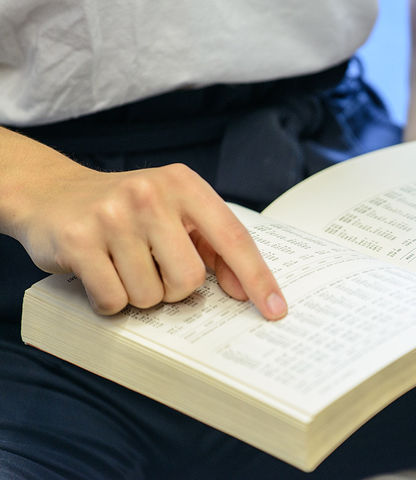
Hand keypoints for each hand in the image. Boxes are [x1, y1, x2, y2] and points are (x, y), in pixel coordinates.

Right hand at [12, 151, 286, 319]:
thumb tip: (244, 290)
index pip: (234, 239)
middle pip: (190, 279)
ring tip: (122, 265)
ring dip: (139, 294)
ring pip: (150, 296)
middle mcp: (151, 194)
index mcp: (185, 185)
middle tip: (152, 268)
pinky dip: (109, 300)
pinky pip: (114, 301)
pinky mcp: (79, 240)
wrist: (52, 193)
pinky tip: (100, 273)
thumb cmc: (127, 211)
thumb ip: (212, 246)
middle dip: (173, 289)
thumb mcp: (175, 213)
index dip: (258, 278)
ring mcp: (113, 215)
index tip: (276, 309)